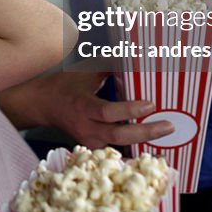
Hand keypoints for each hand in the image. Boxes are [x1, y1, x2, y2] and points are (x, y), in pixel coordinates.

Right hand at [38, 71, 175, 148]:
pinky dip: (134, 146)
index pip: (109, 112)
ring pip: (120, 145)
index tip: (151, 104)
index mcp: (84, 107)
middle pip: (119, 135)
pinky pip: (116, 149)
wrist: (42, 105)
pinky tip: (151, 141)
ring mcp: (90, 140)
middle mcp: (87, 128)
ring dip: (143, 141)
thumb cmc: (64, 86)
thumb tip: (132, 62)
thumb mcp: (85, 74)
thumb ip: (109, 70)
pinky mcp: (93, 147)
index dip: (130, 110)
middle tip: (168, 126)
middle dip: (146, 132)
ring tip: (165, 133)